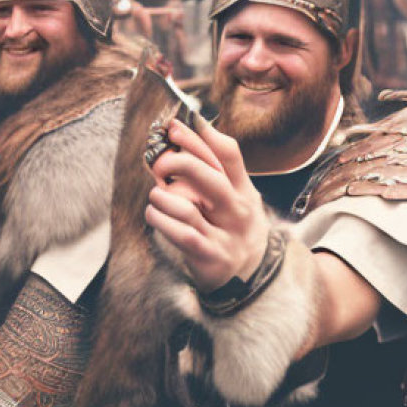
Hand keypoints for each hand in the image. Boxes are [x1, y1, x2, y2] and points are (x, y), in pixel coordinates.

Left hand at [146, 118, 269, 291]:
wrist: (251, 280)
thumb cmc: (233, 230)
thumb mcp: (236, 197)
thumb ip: (216, 168)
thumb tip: (189, 133)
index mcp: (244, 190)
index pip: (226, 155)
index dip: (199, 137)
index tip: (173, 126)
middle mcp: (238, 210)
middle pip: (209, 176)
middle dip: (179, 163)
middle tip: (158, 164)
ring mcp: (225, 235)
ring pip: (187, 206)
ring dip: (163, 197)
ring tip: (156, 196)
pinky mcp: (210, 256)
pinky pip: (181, 234)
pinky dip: (161, 221)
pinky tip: (154, 215)